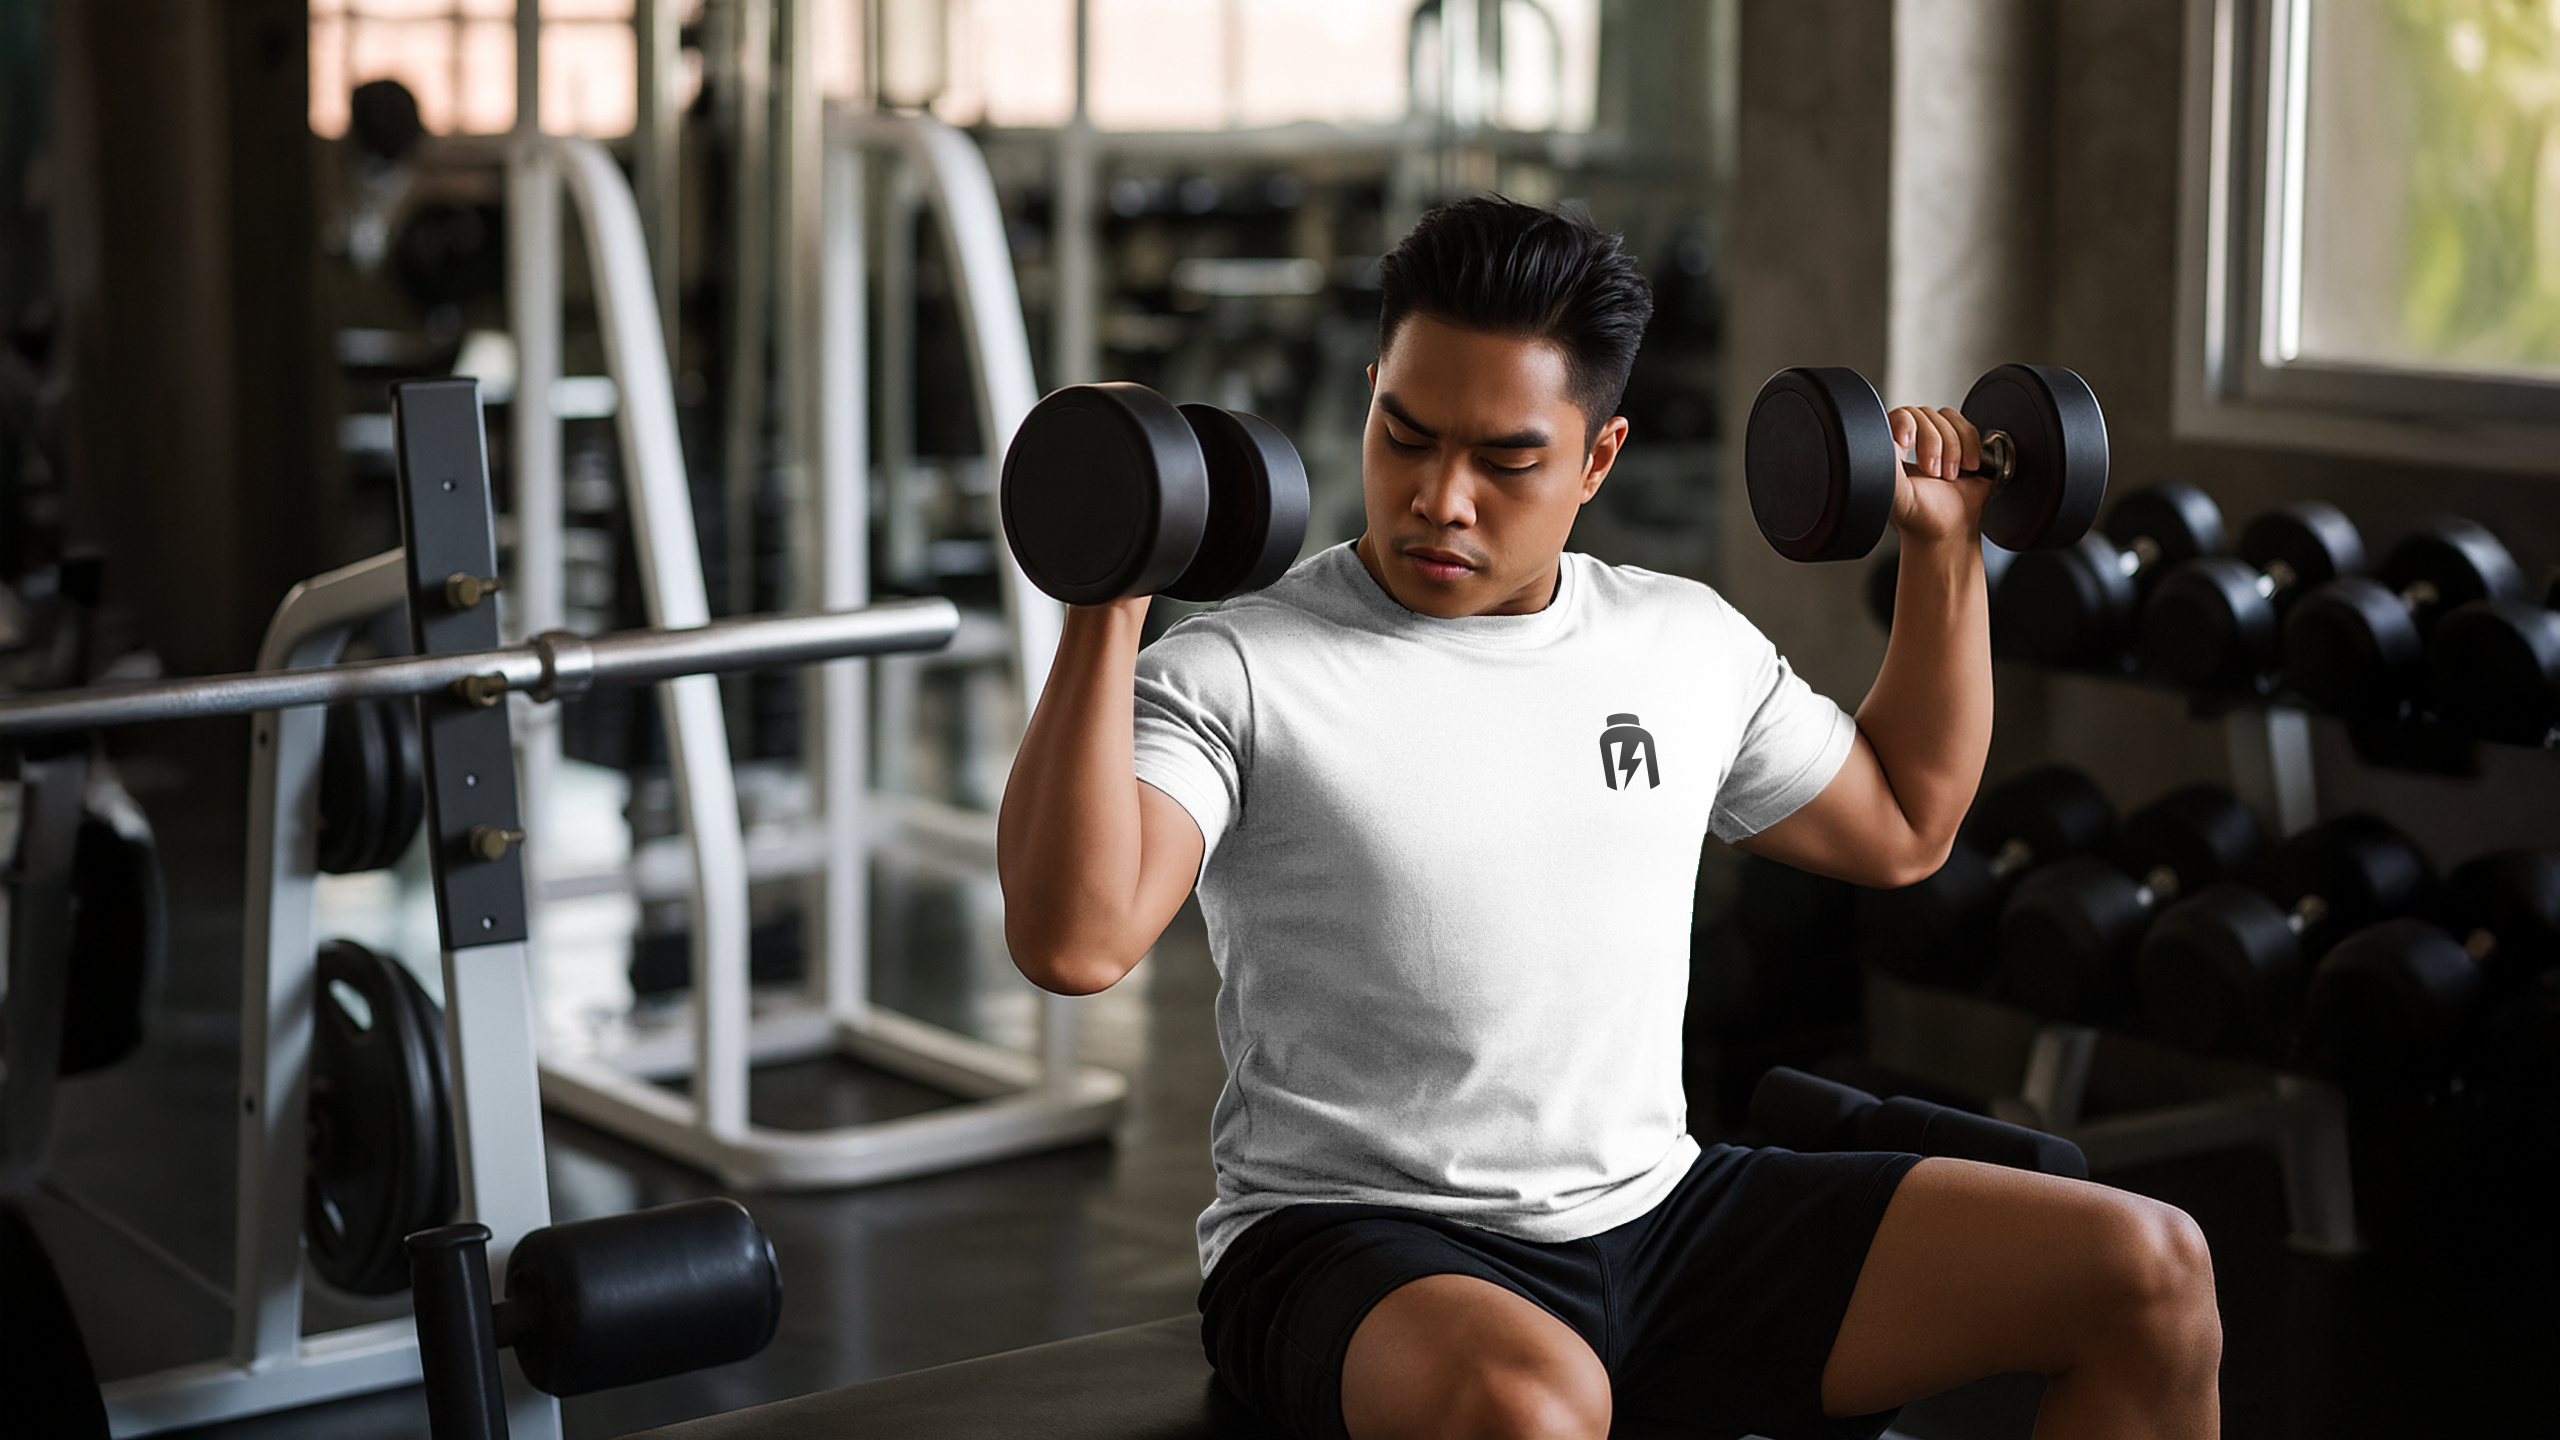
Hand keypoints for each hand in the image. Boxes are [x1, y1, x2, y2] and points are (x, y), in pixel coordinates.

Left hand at [1885, 405, 1988, 546]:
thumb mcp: (1897, 494)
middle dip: (1936, 444)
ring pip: (1947, 419)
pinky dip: (1971, 445)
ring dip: (1955, 448)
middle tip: (1936, 473)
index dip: (1906, 424)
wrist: (1950, 529)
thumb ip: (1885, 468)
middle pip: (1925, 415)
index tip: (1908, 444)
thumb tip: (1881, 441)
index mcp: (1891, 447)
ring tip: (1951, 476)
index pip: (1897, 415)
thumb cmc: (1920, 515)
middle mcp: (1914, 438)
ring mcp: (1939, 437)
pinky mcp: (1962, 441)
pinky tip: (1968, 467)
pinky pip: (1968, 426)